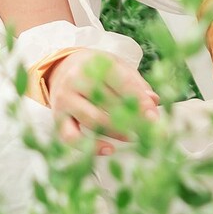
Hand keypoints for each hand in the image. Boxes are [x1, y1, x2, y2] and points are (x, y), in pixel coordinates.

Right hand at [44, 47, 160, 153]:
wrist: (60, 68)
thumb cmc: (96, 69)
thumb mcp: (117, 66)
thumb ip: (136, 83)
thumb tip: (154, 101)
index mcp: (95, 64)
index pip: (121, 82)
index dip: (139, 101)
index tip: (153, 116)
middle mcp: (76, 80)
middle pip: (107, 102)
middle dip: (131, 118)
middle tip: (148, 130)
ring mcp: (65, 99)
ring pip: (92, 120)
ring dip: (116, 132)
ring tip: (134, 138)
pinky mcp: (58, 118)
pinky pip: (71, 137)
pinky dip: (90, 146)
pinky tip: (109, 149)